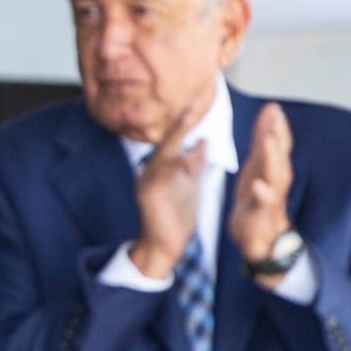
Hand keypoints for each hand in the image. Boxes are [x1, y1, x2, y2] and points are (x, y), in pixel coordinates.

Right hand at [127, 107, 204, 278]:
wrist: (162, 248)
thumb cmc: (175, 219)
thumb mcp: (188, 186)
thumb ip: (194, 165)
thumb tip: (203, 141)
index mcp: (160, 168)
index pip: (174, 141)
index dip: (185, 122)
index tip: (197, 103)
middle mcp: (150, 172)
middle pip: (166, 142)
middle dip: (180, 123)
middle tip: (193, 103)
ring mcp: (147, 183)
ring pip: (163, 154)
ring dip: (176, 135)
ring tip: (188, 117)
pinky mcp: (148, 196)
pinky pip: (162, 177)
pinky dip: (174, 166)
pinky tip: (185, 156)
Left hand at [227, 102, 293, 289]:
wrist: (257, 238)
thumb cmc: (256, 198)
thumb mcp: (257, 165)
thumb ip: (262, 139)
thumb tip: (270, 109)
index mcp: (272, 167)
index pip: (279, 143)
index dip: (277, 125)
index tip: (273, 107)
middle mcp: (276, 180)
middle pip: (280, 156)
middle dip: (278, 135)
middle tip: (275, 116)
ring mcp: (271, 198)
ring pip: (276, 177)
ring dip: (273, 159)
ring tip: (269, 141)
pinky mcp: (262, 215)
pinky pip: (264, 204)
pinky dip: (262, 193)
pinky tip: (257, 184)